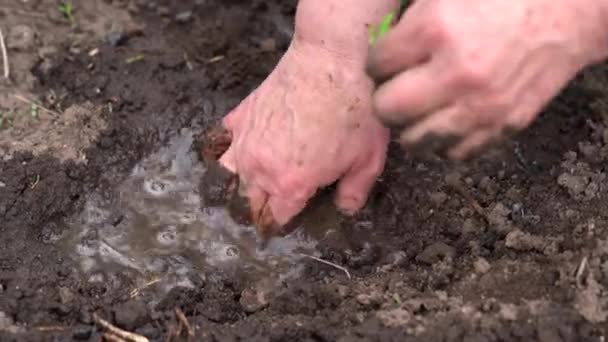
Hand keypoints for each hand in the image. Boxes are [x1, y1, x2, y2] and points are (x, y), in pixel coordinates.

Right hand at [217, 40, 388, 238]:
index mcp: (289, 185)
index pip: (276, 218)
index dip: (282, 224)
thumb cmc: (355, 111)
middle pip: (250, 201)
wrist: (333, 61)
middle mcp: (259, 167)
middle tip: (269, 209)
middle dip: (259, 210)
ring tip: (250, 184)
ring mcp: (245, 139)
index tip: (287, 223)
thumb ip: (353, 192)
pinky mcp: (241, 114)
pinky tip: (241, 146)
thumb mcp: (368, 160)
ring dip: (240, 183)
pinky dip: (230, 146)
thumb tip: (344, 209)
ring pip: (230, 175)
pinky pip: (225, 138)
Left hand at [367, 0, 607, 159]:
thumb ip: (408, 27)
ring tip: (420, 109)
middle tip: (396, 90)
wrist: (567, 15)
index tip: (387, 62)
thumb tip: (379, 55)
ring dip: (411, 126)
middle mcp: (455, 74)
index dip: (377, 63)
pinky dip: (444, 140)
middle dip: (385, 99)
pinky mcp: (502, 127)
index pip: (376, 65)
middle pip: (388, 109)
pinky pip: (454, 152)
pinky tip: (449, 119)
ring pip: (416, 141)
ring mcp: (480, 106)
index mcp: (436, 30)